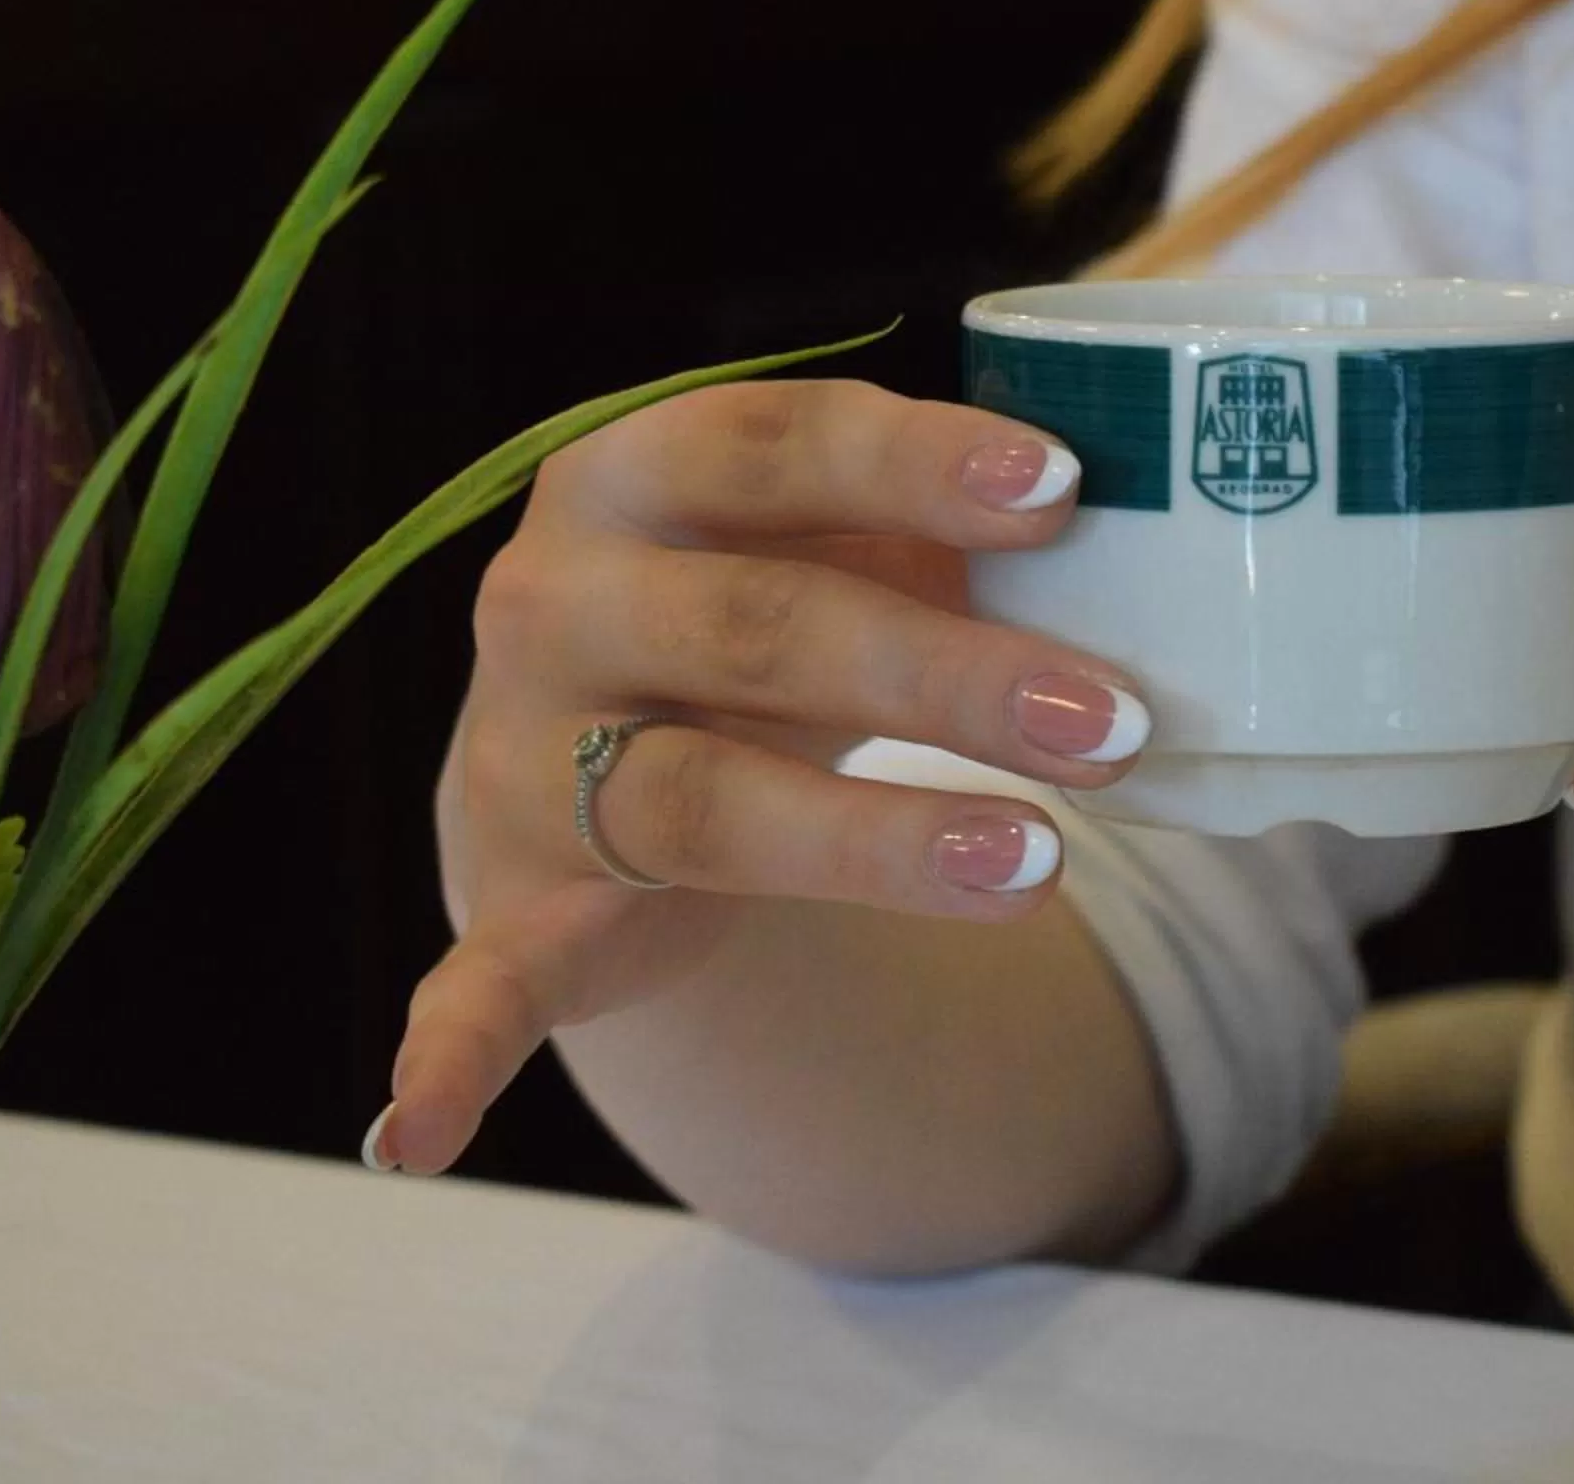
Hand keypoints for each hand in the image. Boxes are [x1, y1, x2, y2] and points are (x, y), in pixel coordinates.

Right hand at [381, 380, 1148, 1172]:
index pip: (772, 445)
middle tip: (1111, 720)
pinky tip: (424, 1128)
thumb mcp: (838, 546)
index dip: (913, 464)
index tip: (1064, 494)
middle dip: (945, 674)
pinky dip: (449, 1054)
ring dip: (866, 841)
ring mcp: (527, 759)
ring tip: (1034, 863)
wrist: (594, 742)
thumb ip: (950, 530)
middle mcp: (557, 602)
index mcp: (633, 475)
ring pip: (697, 803)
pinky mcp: (515, 904)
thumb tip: (1149, 522)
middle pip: (758, 628)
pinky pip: (477, 985)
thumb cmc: (760, 611)